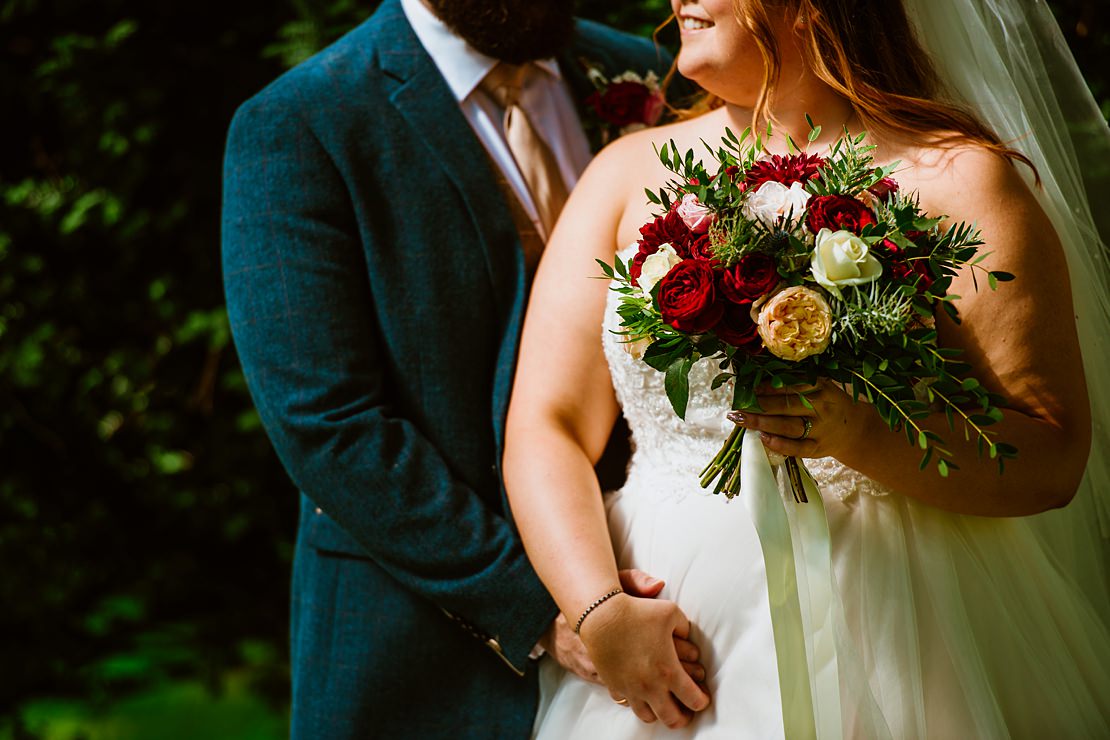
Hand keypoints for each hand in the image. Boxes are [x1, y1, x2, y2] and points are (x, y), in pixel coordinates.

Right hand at [579, 593, 710, 728]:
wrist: (601, 616)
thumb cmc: (637, 611)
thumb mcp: (671, 612)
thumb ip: (685, 626)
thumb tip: (687, 635)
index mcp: (669, 671)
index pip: (693, 699)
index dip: (702, 701)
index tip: (703, 697)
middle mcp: (650, 687)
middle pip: (672, 718)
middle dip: (684, 718)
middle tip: (687, 712)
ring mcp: (630, 689)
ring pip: (648, 717)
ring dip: (659, 713)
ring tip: (663, 704)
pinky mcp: (614, 685)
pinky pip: (626, 704)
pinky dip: (637, 702)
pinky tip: (641, 693)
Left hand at [729, 381, 873, 459]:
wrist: (856, 430)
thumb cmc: (829, 404)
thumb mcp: (822, 388)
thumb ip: (798, 383)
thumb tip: (762, 378)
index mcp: (822, 389)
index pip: (793, 386)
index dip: (770, 387)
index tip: (752, 388)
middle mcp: (821, 409)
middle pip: (787, 406)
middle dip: (760, 405)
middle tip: (738, 406)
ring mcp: (820, 430)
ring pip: (788, 427)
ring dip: (763, 423)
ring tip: (742, 420)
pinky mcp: (817, 448)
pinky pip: (797, 448)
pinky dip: (780, 444)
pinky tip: (763, 438)